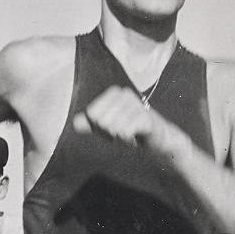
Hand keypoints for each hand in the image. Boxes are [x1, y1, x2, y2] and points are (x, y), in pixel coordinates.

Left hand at [72, 85, 188, 160]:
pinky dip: (127, 140)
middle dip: (109, 133)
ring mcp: (136, 104)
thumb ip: (91, 125)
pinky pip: (124, 132)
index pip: (92, 114)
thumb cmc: (132, 131)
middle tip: (123, 133)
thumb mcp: (108, 128)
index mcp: (114, 93)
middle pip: (101, 121)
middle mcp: (124, 94)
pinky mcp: (145, 117)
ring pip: (112, 127)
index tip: (114, 128)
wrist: (158, 140)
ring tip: (130, 135)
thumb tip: (76, 123)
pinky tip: (136, 137)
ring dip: (119, 138)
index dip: (100, 128)